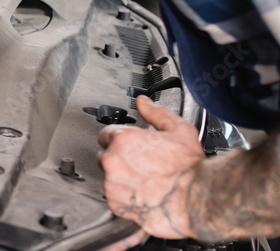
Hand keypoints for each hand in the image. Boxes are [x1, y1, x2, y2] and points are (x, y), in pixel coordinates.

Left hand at [97, 95, 205, 248]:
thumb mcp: (179, 130)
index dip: (121, 141)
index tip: (132, 148)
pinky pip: (114, 198)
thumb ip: (155, 113)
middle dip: (120, 160)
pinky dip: (126, 198)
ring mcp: (112, 184)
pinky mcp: (115, 204)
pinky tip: (144, 195)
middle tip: (143, 166)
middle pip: (106, 156)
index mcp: (123, 139)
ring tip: (146, 182)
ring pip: (109, 178)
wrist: (200, 200)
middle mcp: (112, 161)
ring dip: (122, 179)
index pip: (106, 135)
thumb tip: (143, 103)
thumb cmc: (190, 168)